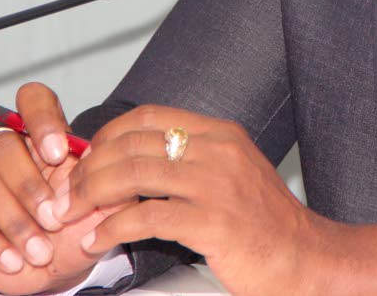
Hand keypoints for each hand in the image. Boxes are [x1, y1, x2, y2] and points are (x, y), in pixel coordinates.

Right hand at [0, 82, 122, 293]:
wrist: (53, 267)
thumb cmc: (76, 226)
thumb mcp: (104, 204)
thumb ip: (110, 183)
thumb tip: (111, 168)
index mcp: (43, 135)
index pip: (34, 100)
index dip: (42, 119)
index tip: (58, 153)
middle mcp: (7, 147)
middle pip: (3, 144)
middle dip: (29, 186)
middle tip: (54, 219)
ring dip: (15, 221)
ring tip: (41, 250)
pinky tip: (14, 259)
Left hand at [57, 105, 376, 295]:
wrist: (306, 259)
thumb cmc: (266, 225)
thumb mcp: (232, 175)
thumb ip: (191, 163)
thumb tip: (136, 164)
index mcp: (222, 134)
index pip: (150, 116)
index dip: (110, 134)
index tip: (89, 157)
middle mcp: (218, 151)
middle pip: (135, 143)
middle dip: (92, 167)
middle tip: (70, 190)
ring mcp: (216, 185)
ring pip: (134, 174)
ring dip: (93, 195)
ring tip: (74, 213)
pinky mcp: (212, 222)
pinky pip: (146, 218)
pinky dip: (112, 229)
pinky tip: (99, 239)